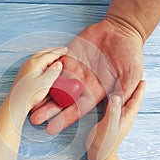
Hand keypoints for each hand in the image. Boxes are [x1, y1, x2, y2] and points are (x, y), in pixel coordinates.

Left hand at [8, 46, 66, 112]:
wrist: (16, 103)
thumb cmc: (30, 95)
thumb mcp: (45, 83)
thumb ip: (53, 72)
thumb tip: (58, 64)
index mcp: (35, 64)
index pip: (49, 54)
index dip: (59, 52)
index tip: (66, 50)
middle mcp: (29, 63)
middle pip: (43, 52)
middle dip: (53, 50)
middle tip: (62, 49)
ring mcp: (25, 67)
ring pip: (38, 56)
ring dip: (47, 53)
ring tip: (54, 53)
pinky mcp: (23, 73)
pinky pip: (35, 60)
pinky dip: (42, 58)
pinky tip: (44, 62)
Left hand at [30, 19, 143, 133]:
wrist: (122, 31)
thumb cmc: (130, 54)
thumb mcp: (130, 76)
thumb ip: (122, 92)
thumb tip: (115, 108)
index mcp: (96, 91)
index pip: (77, 109)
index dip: (64, 119)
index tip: (52, 128)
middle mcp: (82, 84)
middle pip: (62, 100)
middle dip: (48, 110)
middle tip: (34, 119)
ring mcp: (74, 70)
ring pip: (54, 85)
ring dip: (42, 94)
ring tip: (28, 103)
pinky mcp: (69, 57)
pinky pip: (54, 66)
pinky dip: (43, 73)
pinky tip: (32, 81)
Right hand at [86, 81, 145, 159]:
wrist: (100, 153)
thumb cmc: (105, 141)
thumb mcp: (110, 125)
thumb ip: (114, 111)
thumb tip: (117, 96)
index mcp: (127, 116)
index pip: (135, 100)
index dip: (139, 89)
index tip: (142, 79)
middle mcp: (123, 115)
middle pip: (130, 99)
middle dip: (132, 87)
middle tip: (132, 76)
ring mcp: (116, 118)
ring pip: (121, 101)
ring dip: (122, 92)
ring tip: (120, 81)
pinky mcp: (108, 119)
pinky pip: (111, 105)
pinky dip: (111, 98)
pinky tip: (107, 93)